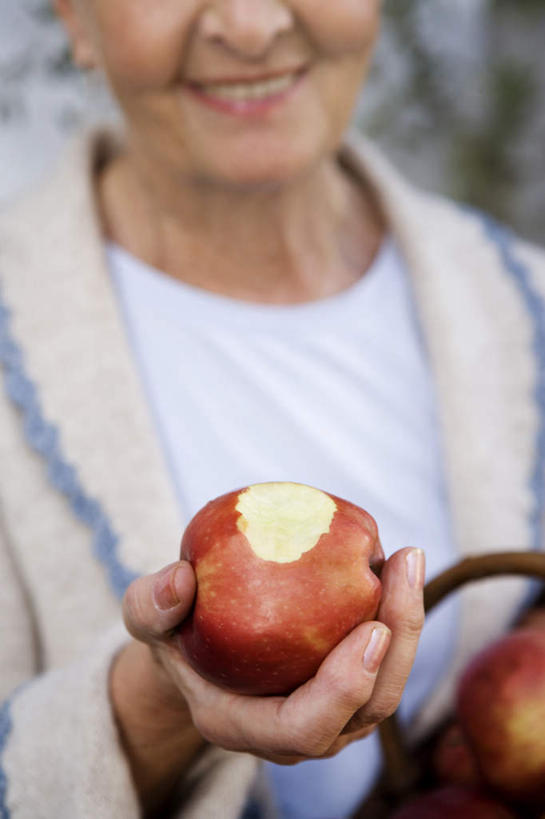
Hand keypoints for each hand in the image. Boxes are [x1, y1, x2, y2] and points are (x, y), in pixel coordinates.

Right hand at [117, 545, 424, 786]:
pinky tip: (396, 561)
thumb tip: (181, 580)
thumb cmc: (171, 632)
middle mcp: (295, 731)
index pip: (305, 728)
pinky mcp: (345, 683)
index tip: (370, 628)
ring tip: (408, 558)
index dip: (344, 690)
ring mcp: (327, 711)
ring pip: (386, 683)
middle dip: (397, 643)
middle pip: (367, 708)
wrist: (196, 646)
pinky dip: (396, 613)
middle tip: (402, 569)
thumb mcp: (144, 615)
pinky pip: (382, 656)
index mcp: (244, 724)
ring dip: (406, 624)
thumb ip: (150, 604)